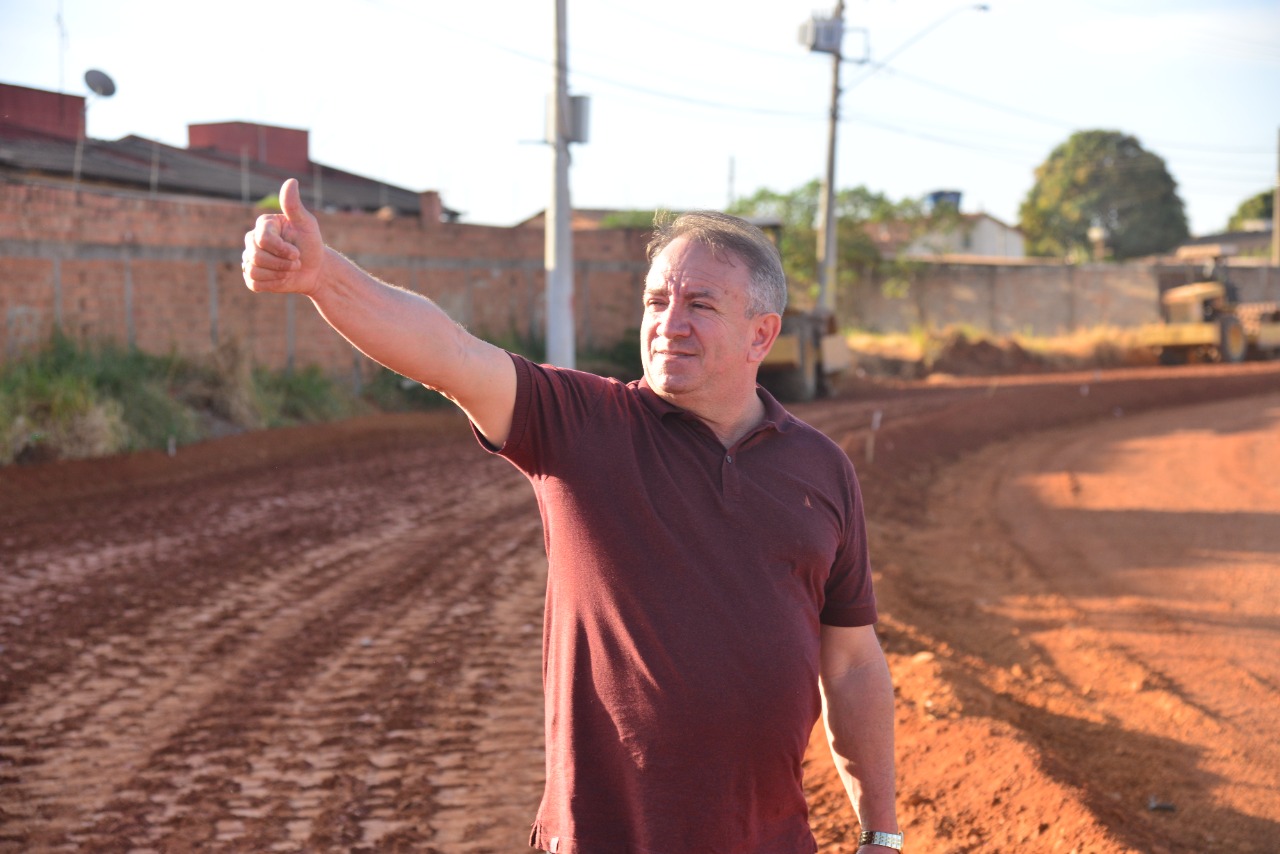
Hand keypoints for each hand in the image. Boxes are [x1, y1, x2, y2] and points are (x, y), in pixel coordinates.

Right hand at [242, 178, 324, 295]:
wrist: (315, 269)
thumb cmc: (311, 244)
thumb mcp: (307, 224)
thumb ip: (294, 206)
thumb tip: (291, 181)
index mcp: (264, 225)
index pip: (263, 240)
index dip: (282, 250)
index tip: (297, 253)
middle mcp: (252, 239)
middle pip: (256, 256)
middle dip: (282, 264)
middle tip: (296, 263)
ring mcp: (250, 258)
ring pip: (254, 270)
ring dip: (278, 274)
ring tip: (290, 270)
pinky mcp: (251, 276)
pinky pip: (253, 283)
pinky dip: (271, 284)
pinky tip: (282, 278)